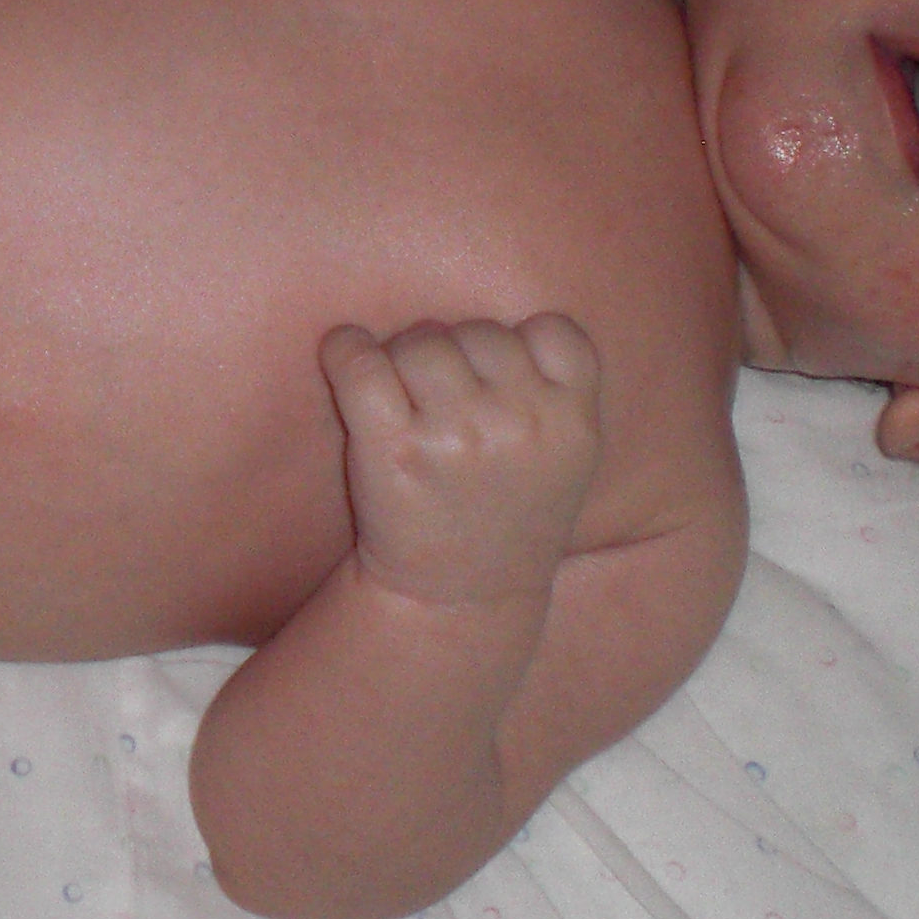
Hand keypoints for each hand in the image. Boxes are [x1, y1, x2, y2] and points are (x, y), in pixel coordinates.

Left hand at [320, 314, 600, 610]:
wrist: (459, 598)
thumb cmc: (509, 512)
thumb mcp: (568, 458)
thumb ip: (555, 390)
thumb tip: (493, 319)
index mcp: (573, 423)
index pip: (553, 332)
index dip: (519, 346)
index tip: (498, 380)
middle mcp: (520, 423)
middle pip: (477, 332)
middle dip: (456, 358)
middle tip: (444, 406)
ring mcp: (457, 435)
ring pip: (421, 342)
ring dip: (404, 360)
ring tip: (406, 403)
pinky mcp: (394, 448)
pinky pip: (360, 363)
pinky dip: (345, 351)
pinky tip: (346, 357)